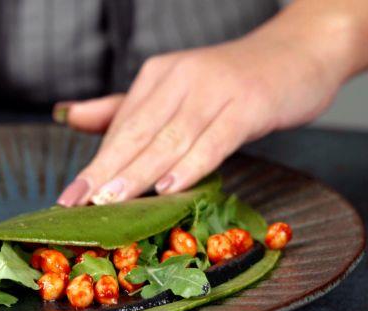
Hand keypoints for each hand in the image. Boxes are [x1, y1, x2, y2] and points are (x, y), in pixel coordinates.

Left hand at [56, 32, 344, 205]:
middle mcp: (181, 79)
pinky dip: (191, 164)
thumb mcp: (175, 91)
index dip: (95, 164)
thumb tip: (69, 116)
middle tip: (76, 202)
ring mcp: (216, 90)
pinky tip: (170, 187)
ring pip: (169, 138)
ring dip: (138, 172)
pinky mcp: (249, 104)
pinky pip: (215, 139)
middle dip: (103, 171)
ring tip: (109, 200)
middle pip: (137, 133)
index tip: (69, 197)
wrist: (299, 51)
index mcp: (158, 76)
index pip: (121, 127)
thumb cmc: (233, 82)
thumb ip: (124, 109)